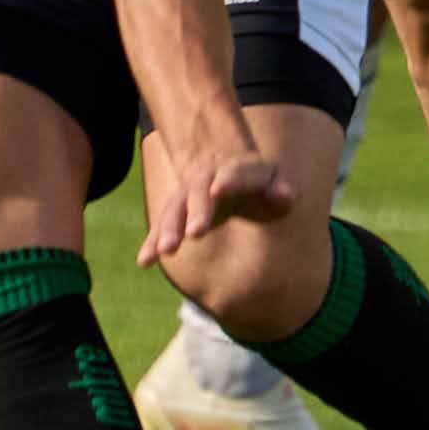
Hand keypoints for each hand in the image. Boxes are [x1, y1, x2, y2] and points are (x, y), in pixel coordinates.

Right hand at [135, 134, 301, 265]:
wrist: (234, 179)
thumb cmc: (262, 188)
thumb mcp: (276, 187)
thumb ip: (281, 192)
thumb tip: (283, 194)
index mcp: (239, 168)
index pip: (234, 173)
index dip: (228, 181)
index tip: (217, 191)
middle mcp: (208, 177)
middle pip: (199, 190)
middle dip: (196, 210)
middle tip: (196, 233)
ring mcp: (189, 193)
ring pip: (176, 207)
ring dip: (170, 228)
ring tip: (167, 250)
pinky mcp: (177, 211)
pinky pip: (162, 226)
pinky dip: (152, 241)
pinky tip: (145, 261)